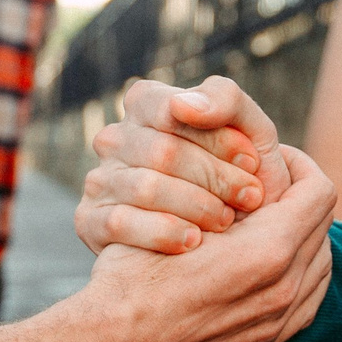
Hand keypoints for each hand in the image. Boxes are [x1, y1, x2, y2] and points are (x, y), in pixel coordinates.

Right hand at [79, 142, 335, 341]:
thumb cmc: (132, 276)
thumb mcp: (176, 215)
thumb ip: (227, 191)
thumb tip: (256, 171)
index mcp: (268, 252)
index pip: (318, 191)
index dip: (298, 164)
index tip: (271, 157)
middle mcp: (284, 291)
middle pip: (323, 227)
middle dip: (299, 199)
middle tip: (265, 187)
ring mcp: (277, 325)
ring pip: (320, 266)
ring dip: (302, 238)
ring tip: (264, 223)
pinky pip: (306, 302)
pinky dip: (296, 277)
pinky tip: (263, 265)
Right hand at [80, 76, 290, 255]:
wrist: (228, 238)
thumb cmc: (237, 173)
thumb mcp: (248, 129)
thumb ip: (225, 100)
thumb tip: (182, 105)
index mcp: (145, 104)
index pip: (174, 111)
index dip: (218, 138)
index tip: (252, 161)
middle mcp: (114, 137)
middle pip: (164, 152)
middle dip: (216, 177)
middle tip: (251, 198)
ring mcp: (98, 178)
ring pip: (146, 187)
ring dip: (196, 207)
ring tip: (225, 221)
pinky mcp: (88, 219)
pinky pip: (120, 223)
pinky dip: (163, 233)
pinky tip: (192, 241)